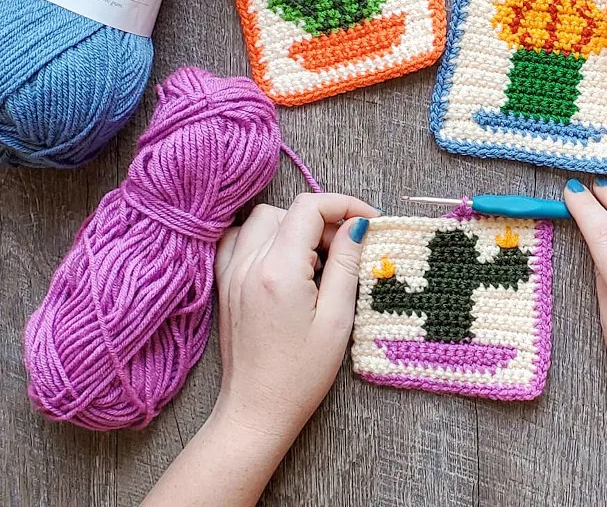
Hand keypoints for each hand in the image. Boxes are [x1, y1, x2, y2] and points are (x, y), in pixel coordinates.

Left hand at [212, 192, 379, 442]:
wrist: (255, 412)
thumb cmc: (300, 375)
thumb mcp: (336, 319)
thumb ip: (345, 264)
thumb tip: (357, 225)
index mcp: (279, 271)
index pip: (310, 207)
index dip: (345, 204)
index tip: (370, 221)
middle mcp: (250, 264)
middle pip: (290, 210)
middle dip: (324, 220)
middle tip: (348, 250)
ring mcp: (232, 273)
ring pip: (264, 219)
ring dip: (295, 226)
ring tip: (317, 258)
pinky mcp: (225, 284)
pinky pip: (240, 238)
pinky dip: (265, 236)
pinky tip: (285, 260)